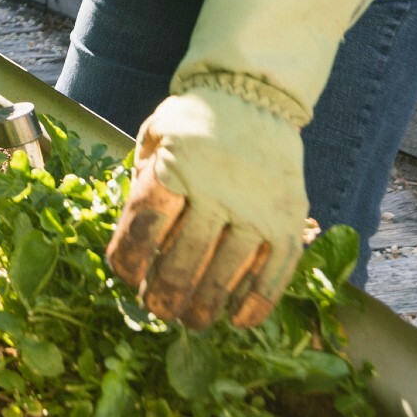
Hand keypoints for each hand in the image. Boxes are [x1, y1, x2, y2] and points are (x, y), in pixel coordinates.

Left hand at [105, 89, 307, 328]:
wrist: (256, 96)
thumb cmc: (195, 123)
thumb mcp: (156, 136)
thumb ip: (142, 181)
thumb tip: (134, 240)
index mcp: (176, 167)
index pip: (144, 228)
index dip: (130, 260)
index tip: (127, 277)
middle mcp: (217, 191)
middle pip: (182, 261)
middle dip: (164, 294)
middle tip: (157, 309)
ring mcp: (257, 209)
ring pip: (224, 275)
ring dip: (204, 307)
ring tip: (191, 320)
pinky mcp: (289, 222)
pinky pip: (273, 275)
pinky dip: (255, 304)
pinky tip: (239, 320)